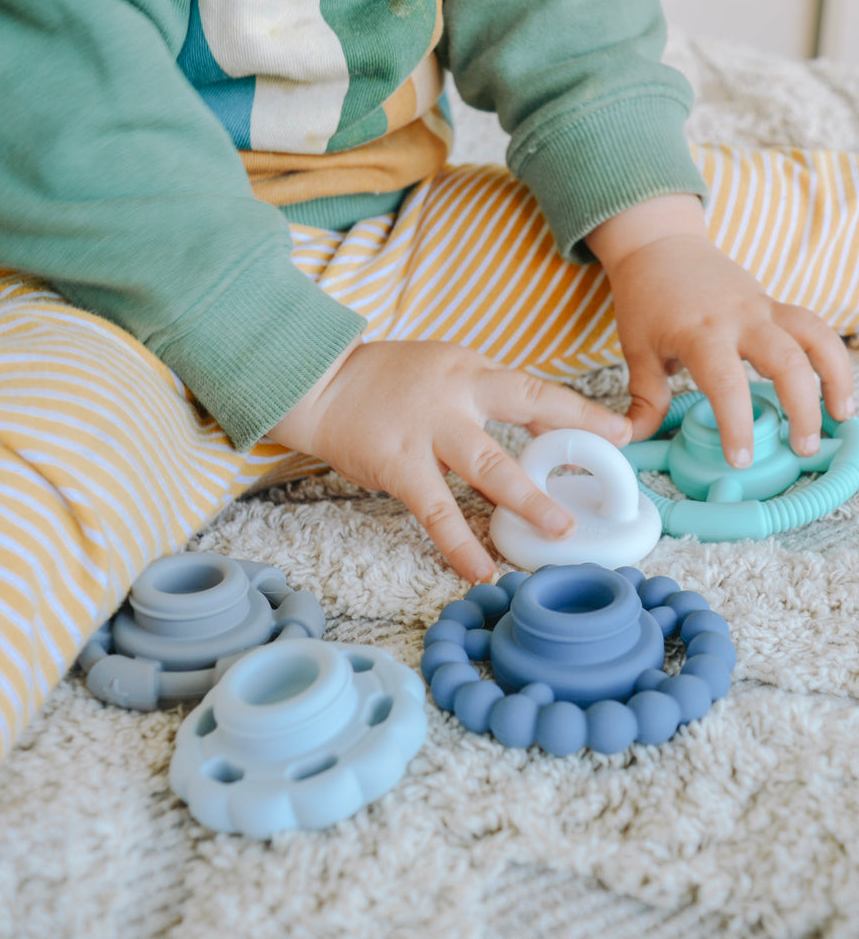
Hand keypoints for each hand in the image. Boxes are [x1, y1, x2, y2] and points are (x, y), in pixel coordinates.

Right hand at [268, 339, 631, 583]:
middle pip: (525, 411)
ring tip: (559, 532)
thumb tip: (536, 428)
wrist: (317, 383)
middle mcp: (455, 392)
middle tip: (609, 479)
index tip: (620, 434)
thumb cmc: (382, 380)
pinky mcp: (398, 462)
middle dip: (570, 443)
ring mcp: (426, 427)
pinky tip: (479, 570)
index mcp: (469, 369)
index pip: (533, 389)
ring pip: (487, 465)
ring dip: (527, 500)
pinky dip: (459, 543)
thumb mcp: (440, 370)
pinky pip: (436, 510)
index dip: (578, 412)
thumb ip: (481, 395)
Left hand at [587, 195, 854, 464]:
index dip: (737, 425)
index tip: (740, 459)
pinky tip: (835, 388)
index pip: (726, 385)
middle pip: (787, 361)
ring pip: (816, 337)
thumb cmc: (645, 301)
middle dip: (801, 408)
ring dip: (836, 377)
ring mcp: (763, 307)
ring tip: (842, 416)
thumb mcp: (636, 350)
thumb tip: (635, 438)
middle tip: (802, 448)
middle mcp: (740, 318)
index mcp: (700, 333)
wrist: (660, 247)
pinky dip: (830, 357)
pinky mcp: (775, 305)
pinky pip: (813, 328)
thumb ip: (644, 397)